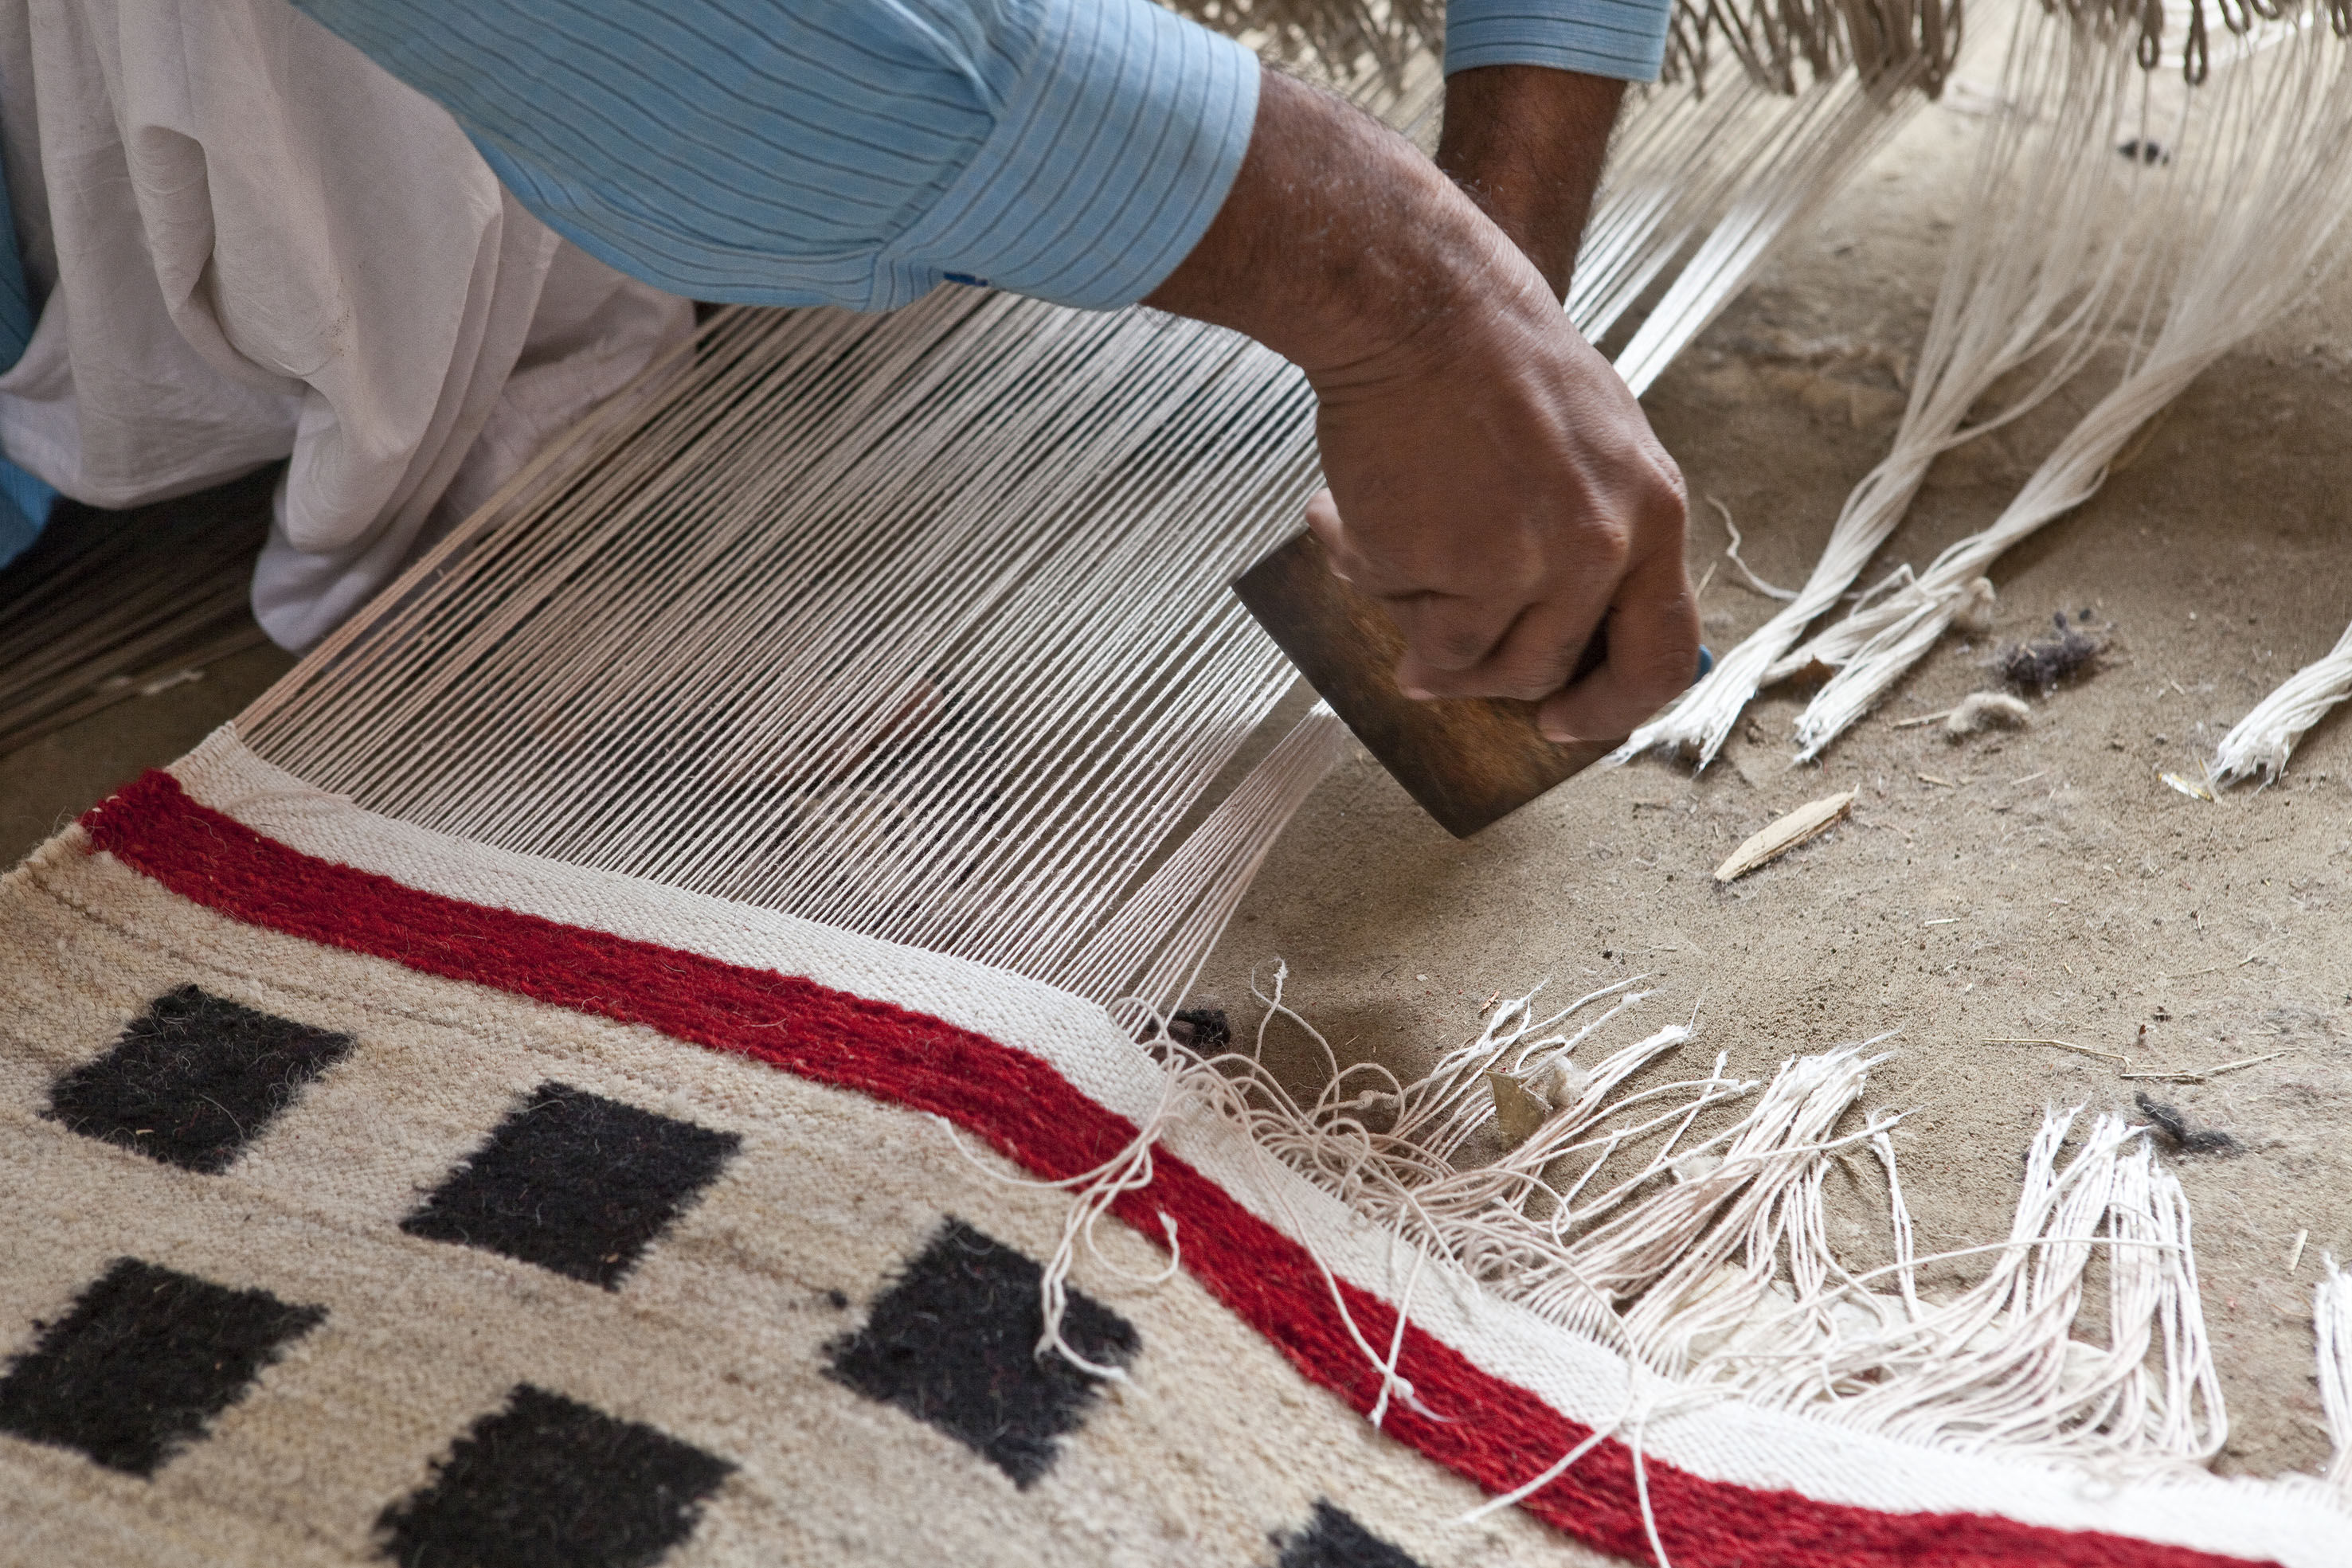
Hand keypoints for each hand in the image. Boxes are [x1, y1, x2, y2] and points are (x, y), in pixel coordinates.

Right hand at [1144, 69, 1692, 743]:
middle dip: (1483, 676)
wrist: (1417, 300)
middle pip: (1546, 671)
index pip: (1660, 656)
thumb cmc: (1491, 355)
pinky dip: (1361, 573)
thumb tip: (1560, 631)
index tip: (1561, 721)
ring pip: (1465, 661)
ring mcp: (1526, 564)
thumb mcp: (1592, 440)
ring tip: (1378, 548)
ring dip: (1416, 623)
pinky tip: (1341, 515)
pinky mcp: (1448, 567)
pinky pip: (1399, 613)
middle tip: (1432, 664)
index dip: (1610, 707)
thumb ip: (1594, 533)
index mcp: (1651, 513)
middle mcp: (1602, 548)